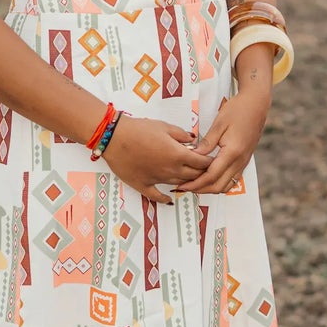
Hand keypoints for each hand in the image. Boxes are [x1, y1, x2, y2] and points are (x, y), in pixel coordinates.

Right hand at [101, 116, 216, 204]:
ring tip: (192, 180)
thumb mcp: (164, 126)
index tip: (212, 160)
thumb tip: (192, 140)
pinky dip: (165, 199)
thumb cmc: (138, 129)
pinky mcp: (144, 185)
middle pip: (194, 176)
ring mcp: (158, 180)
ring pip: (179, 185)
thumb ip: (181, 135)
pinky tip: (169, 200)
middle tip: (205, 169)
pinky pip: (158, 196)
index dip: (209, 162)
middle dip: (202, 173)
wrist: (114, 138)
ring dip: (188, 183)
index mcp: (178, 155)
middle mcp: (171, 170)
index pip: (202, 163)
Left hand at [172, 91, 268, 194]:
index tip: (182, 185)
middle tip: (184, 187)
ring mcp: (243, 162)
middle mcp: (240, 161)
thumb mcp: (219, 124)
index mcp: (232, 152)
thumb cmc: (237, 110)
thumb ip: (207, 143)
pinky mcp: (244, 161)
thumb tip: (194, 156)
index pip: (212, 176)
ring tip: (194, 184)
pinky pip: (232, 179)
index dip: (196, 183)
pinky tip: (208, 178)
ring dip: (210, 188)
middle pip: (218, 186)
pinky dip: (219, 183)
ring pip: (226, 186)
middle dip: (200, 189)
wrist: (256, 104)